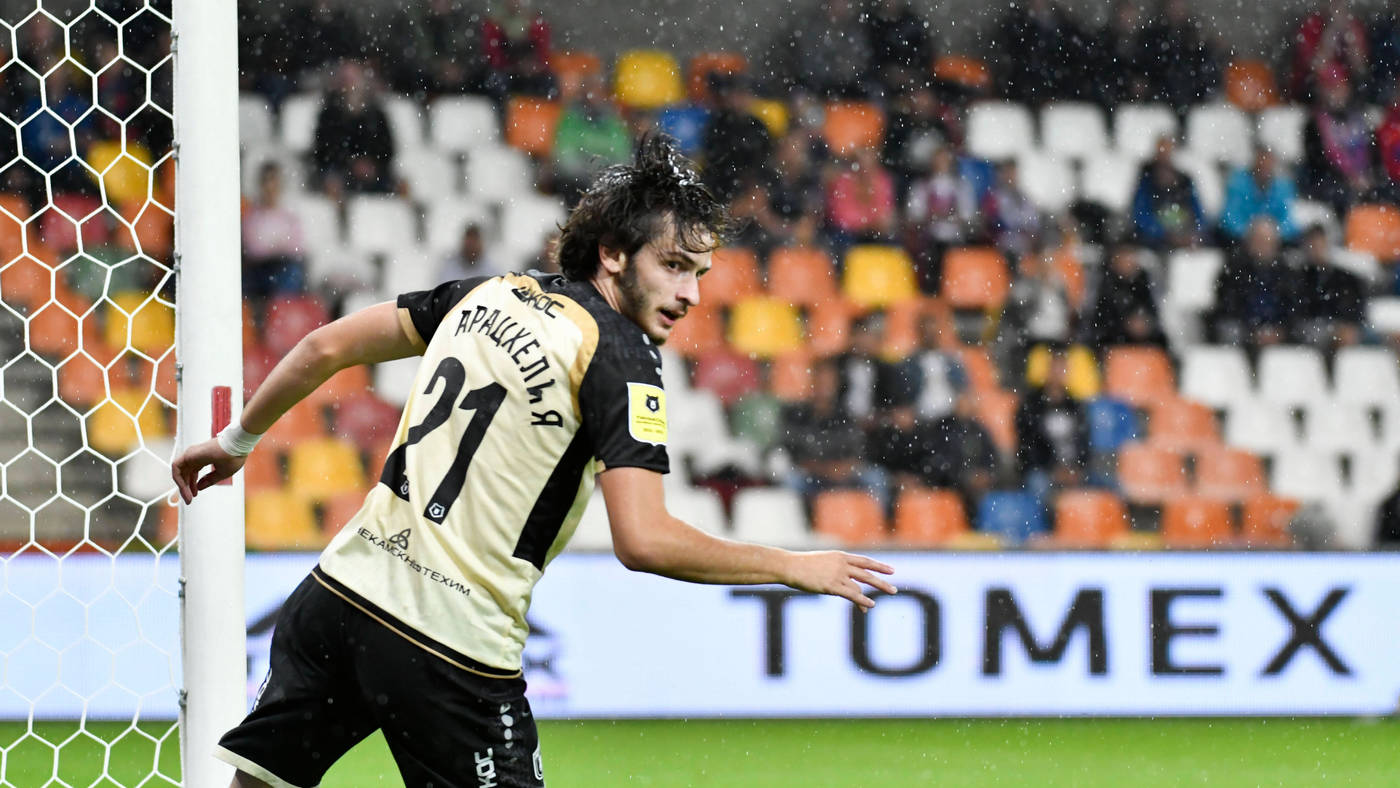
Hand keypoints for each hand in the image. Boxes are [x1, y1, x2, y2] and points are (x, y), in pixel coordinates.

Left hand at [171, 438, 246, 503]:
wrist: (236, 446)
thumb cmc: (233, 456)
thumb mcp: (221, 473)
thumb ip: (209, 480)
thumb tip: (199, 487)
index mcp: (204, 459)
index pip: (193, 473)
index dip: (192, 484)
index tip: (195, 494)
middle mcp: (196, 456)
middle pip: (186, 474)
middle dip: (186, 487)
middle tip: (189, 498)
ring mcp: (191, 454)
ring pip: (180, 472)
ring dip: (182, 485)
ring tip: (188, 496)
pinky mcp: (188, 454)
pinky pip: (176, 468)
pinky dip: (178, 479)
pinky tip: (184, 488)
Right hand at [781, 551, 896, 610]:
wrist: (790, 566)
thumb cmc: (803, 565)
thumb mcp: (823, 563)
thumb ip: (837, 570)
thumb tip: (844, 582)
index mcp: (840, 556)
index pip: (864, 561)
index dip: (879, 566)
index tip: (891, 570)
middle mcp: (842, 564)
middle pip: (867, 573)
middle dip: (882, 581)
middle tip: (894, 589)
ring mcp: (838, 575)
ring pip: (862, 584)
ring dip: (876, 591)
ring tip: (889, 594)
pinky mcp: (832, 586)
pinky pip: (851, 594)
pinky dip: (862, 600)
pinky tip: (870, 605)